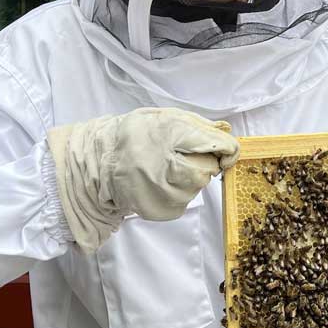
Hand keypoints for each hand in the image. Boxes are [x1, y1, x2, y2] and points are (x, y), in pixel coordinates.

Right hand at [47, 107, 239, 252]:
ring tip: (167, 167)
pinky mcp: (163, 210)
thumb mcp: (165, 117)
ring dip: (192, 177)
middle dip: (204, 161)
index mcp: (170, 133)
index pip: (219, 146)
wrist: (99, 163)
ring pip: (200, 185)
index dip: (226, 148)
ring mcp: (165, 192)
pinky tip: (161, 181)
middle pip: (211, 168)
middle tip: (181, 155)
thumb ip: (199, 125)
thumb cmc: (135, 135)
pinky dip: (181, 191)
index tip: (222, 148)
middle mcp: (167, 164)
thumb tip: (227, 130)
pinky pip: (187, 200)